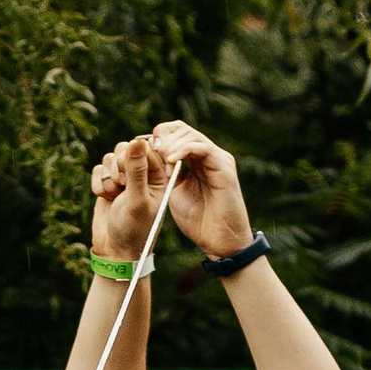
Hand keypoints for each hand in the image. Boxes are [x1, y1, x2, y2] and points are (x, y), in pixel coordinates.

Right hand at [82, 134, 166, 270]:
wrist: (116, 251)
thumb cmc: (133, 229)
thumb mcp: (137, 199)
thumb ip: (137, 170)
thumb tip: (136, 141)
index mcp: (159, 175)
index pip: (146, 147)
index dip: (134, 155)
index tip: (130, 176)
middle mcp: (143, 173)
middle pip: (126, 148)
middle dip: (119, 165)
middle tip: (121, 185)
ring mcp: (125, 177)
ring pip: (111, 157)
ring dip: (108, 176)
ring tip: (114, 194)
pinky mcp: (108, 183)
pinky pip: (98, 168)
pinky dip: (98, 182)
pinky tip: (105, 198)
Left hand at [146, 121, 254, 261]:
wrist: (219, 240)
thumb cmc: (198, 222)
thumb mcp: (174, 193)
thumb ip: (167, 173)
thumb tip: (153, 156)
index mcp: (195, 160)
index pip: (175, 133)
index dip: (159, 138)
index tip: (147, 153)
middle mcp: (207, 155)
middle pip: (181, 128)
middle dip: (163, 139)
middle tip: (153, 154)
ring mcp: (217, 158)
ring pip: (190, 135)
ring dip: (171, 146)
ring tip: (163, 163)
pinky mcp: (224, 165)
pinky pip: (202, 147)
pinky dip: (183, 151)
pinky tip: (171, 162)